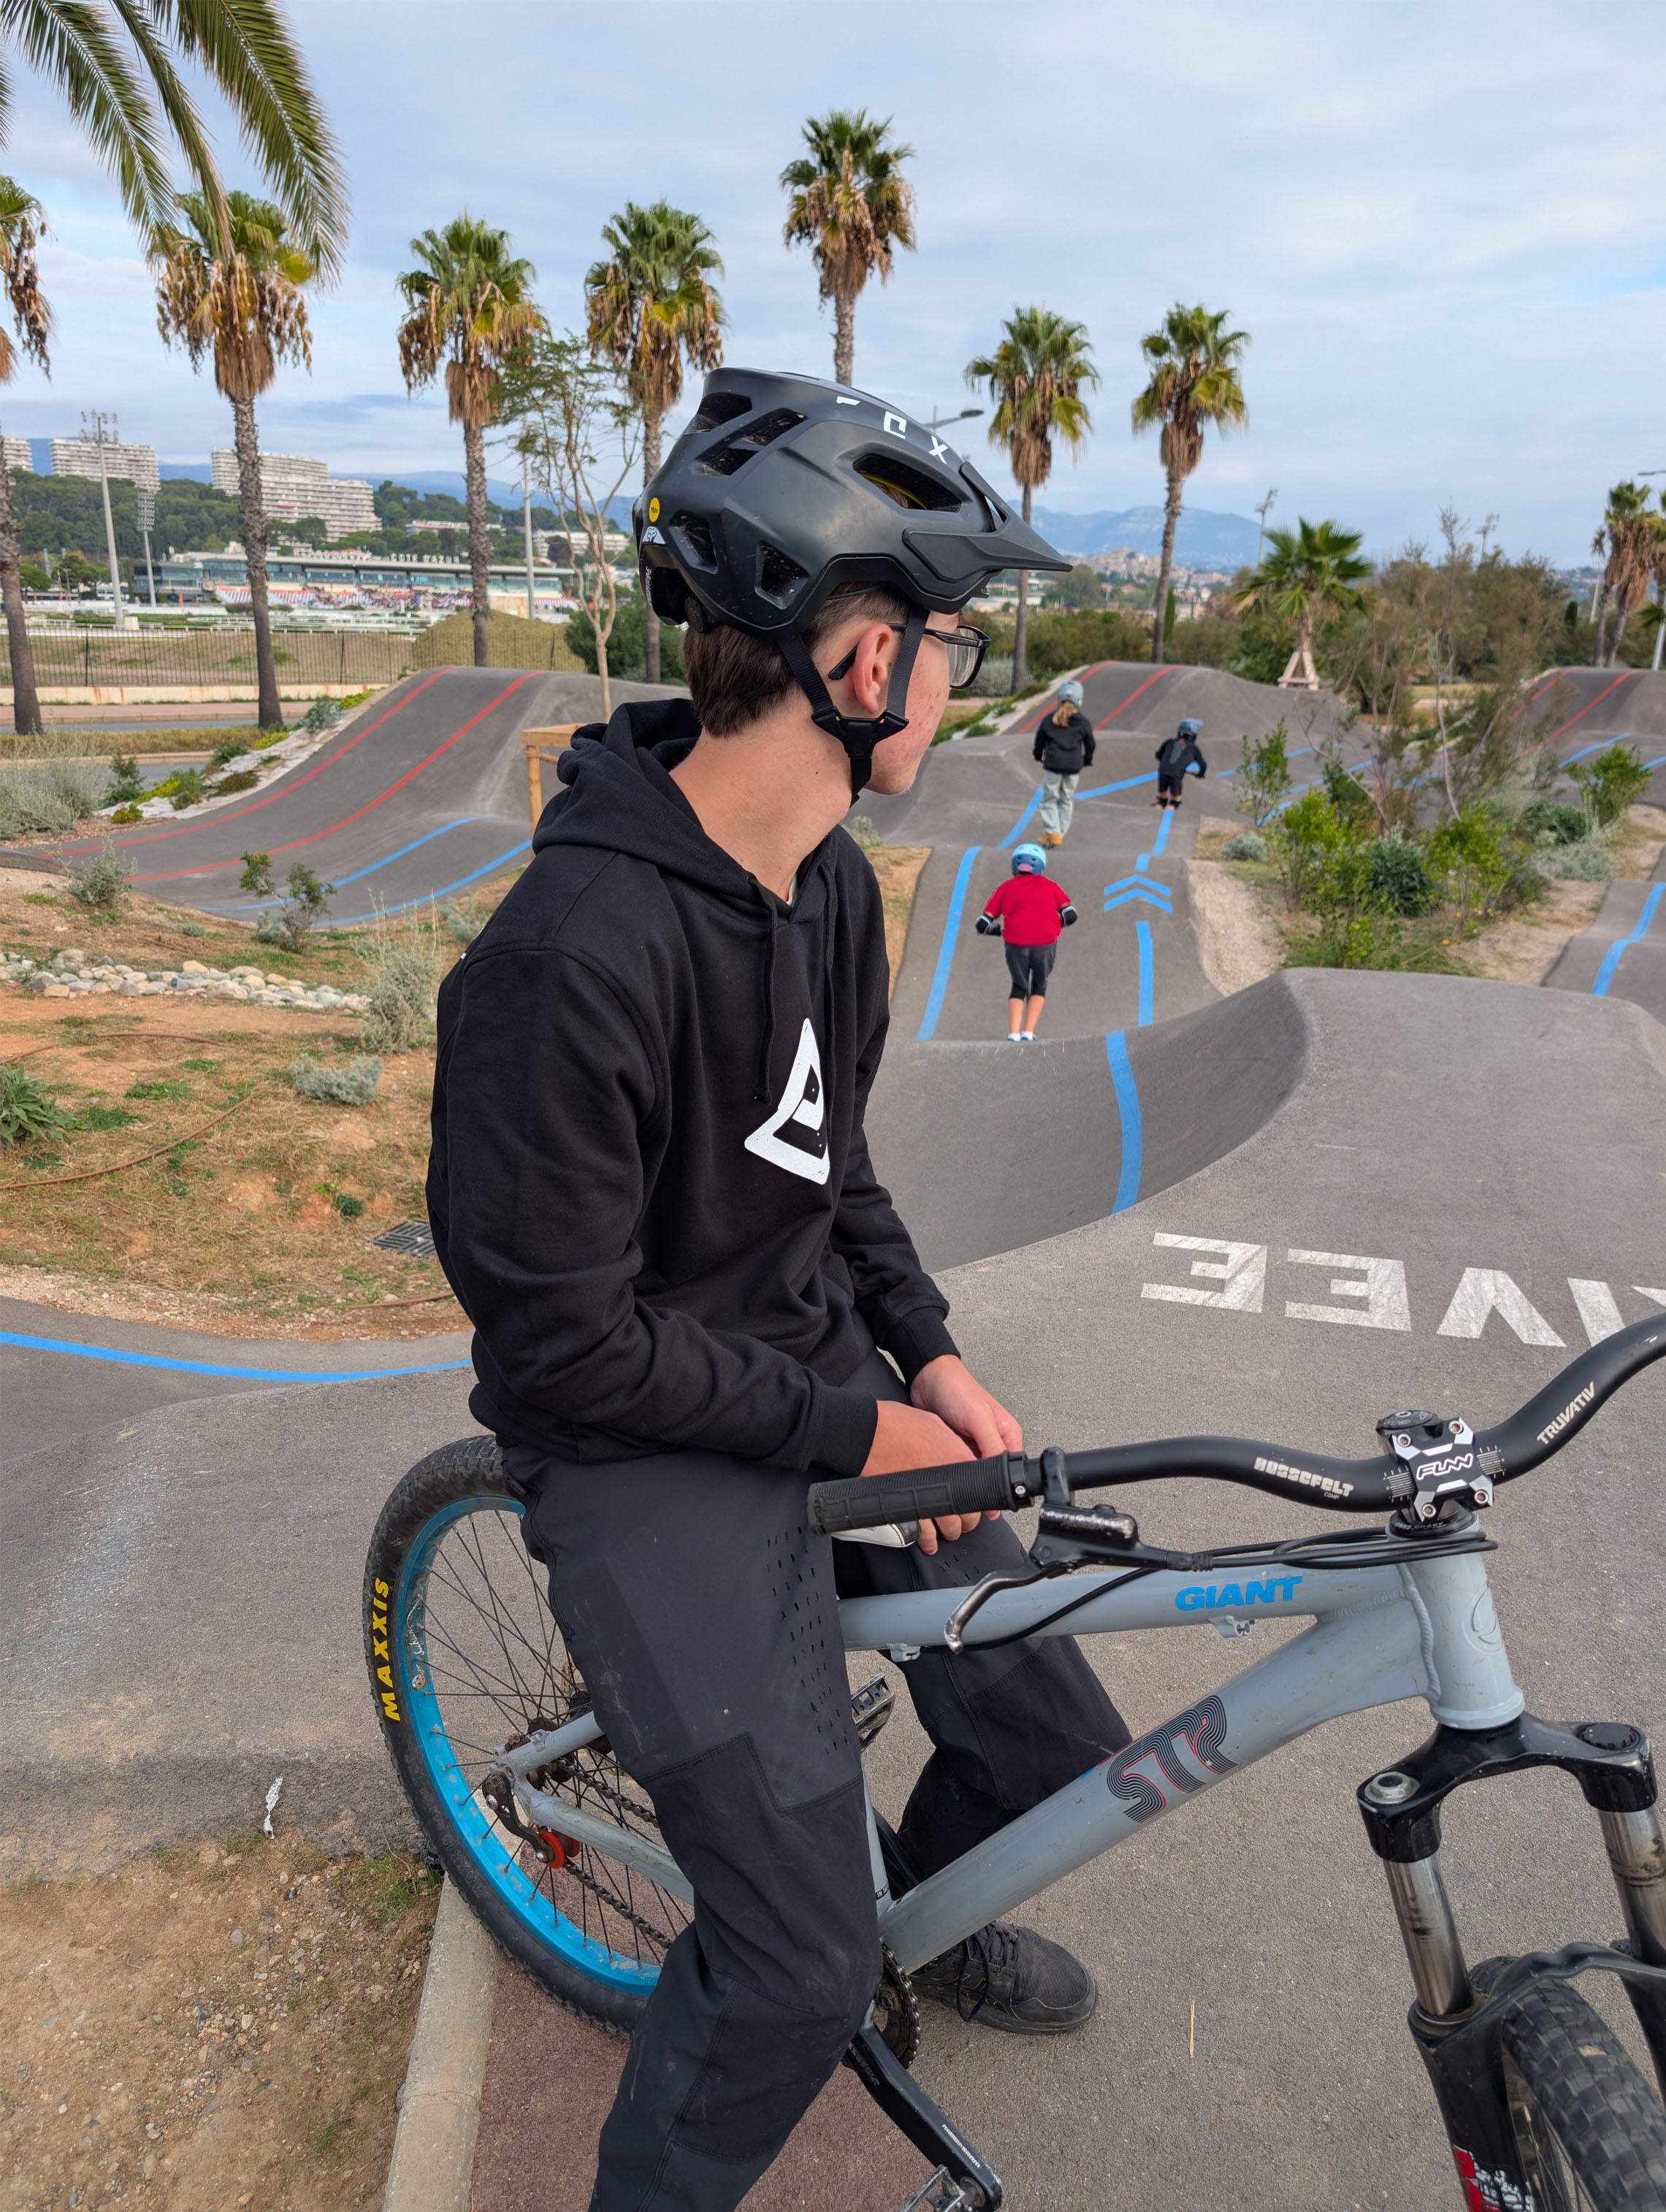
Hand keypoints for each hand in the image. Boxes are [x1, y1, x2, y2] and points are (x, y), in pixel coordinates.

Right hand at [860, 1401, 976, 1557]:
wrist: (865, 1433)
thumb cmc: (895, 1423)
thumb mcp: (934, 1423)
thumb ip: (952, 1442)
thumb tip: (957, 1452)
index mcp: (958, 1457)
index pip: (982, 1488)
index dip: (981, 1499)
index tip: (976, 1501)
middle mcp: (948, 1480)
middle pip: (969, 1514)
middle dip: (968, 1520)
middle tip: (963, 1520)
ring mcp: (928, 1497)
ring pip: (949, 1527)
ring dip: (950, 1532)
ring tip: (947, 1531)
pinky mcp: (907, 1508)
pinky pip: (924, 1533)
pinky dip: (927, 1540)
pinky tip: (929, 1542)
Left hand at [910, 1355, 1023, 1554]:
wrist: (927, 1378)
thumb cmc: (958, 1390)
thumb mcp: (980, 1419)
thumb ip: (993, 1447)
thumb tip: (1001, 1480)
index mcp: (1008, 1435)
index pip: (1011, 1472)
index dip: (1001, 1487)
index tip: (987, 1500)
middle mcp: (993, 1442)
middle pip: (992, 1476)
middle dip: (980, 1485)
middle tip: (967, 1495)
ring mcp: (973, 1446)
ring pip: (973, 1474)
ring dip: (965, 1479)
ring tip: (954, 1484)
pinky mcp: (956, 1447)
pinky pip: (957, 1468)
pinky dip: (952, 1472)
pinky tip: (944, 1475)